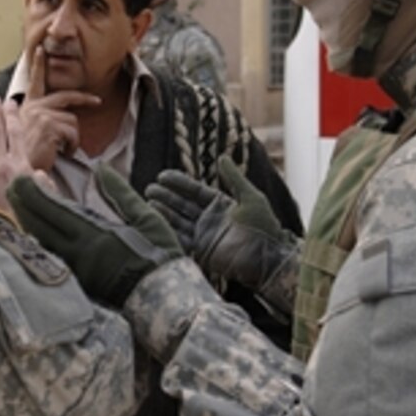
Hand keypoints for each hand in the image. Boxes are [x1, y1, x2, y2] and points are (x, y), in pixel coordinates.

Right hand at [0, 97, 52, 214]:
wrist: (23, 237)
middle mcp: (18, 167)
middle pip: (16, 134)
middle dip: (12, 116)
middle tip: (11, 101)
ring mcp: (34, 176)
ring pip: (28, 153)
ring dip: (25, 143)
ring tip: (24, 134)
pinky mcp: (45, 187)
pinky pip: (39, 179)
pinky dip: (34, 179)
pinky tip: (34, 187)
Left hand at [7, 165, 181, 307]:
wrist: (164, 299)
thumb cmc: (160, 256)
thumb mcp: (147, 218)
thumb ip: (120, 193)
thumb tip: (101, 169)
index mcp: (95, 234)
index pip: (55, 209)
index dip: (35, 192)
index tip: (23, 175)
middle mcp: (79, 253)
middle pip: (38, 225)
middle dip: (22, 204)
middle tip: (10, 185)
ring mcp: (75, 269)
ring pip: (39, 242)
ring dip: (25, 222)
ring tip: (16, 205)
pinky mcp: (76, 282)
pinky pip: (49, 258)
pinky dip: (37, 241)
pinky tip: (31, 231)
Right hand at [19, 46, 99, 170]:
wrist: (15, 172)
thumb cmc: (21, 157)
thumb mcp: (22, 136)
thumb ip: (33, 123)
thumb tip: (50, 122)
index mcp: (26, 108)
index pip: (34, 82)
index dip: (38, 66)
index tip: (41, 51)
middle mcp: (33, 107)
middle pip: (66, 96)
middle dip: (84, 98)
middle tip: (97, 101)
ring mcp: (42, 114)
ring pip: (72, 121)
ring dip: (73, 138)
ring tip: (63, 150)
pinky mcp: (50, 125)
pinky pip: (73, 133)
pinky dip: (72, 146)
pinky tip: (62, 153)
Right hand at [146, 156, 298, 316]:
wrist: (267, 258)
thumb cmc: (264, 227)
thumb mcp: (251, 197)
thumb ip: (234, 178)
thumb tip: (222, 157)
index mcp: (221, 205)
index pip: (195, 191)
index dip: (179, 183)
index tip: (162, 176)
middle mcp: (210, 219)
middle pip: (183, 205)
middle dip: (166, 197)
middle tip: (149, 188)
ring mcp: (204, 236)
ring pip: (179, 221)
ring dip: (164, 212)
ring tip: (148, 202)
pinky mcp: (202, 252)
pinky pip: (181, 239)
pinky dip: (169, 231)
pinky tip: (156, 222)